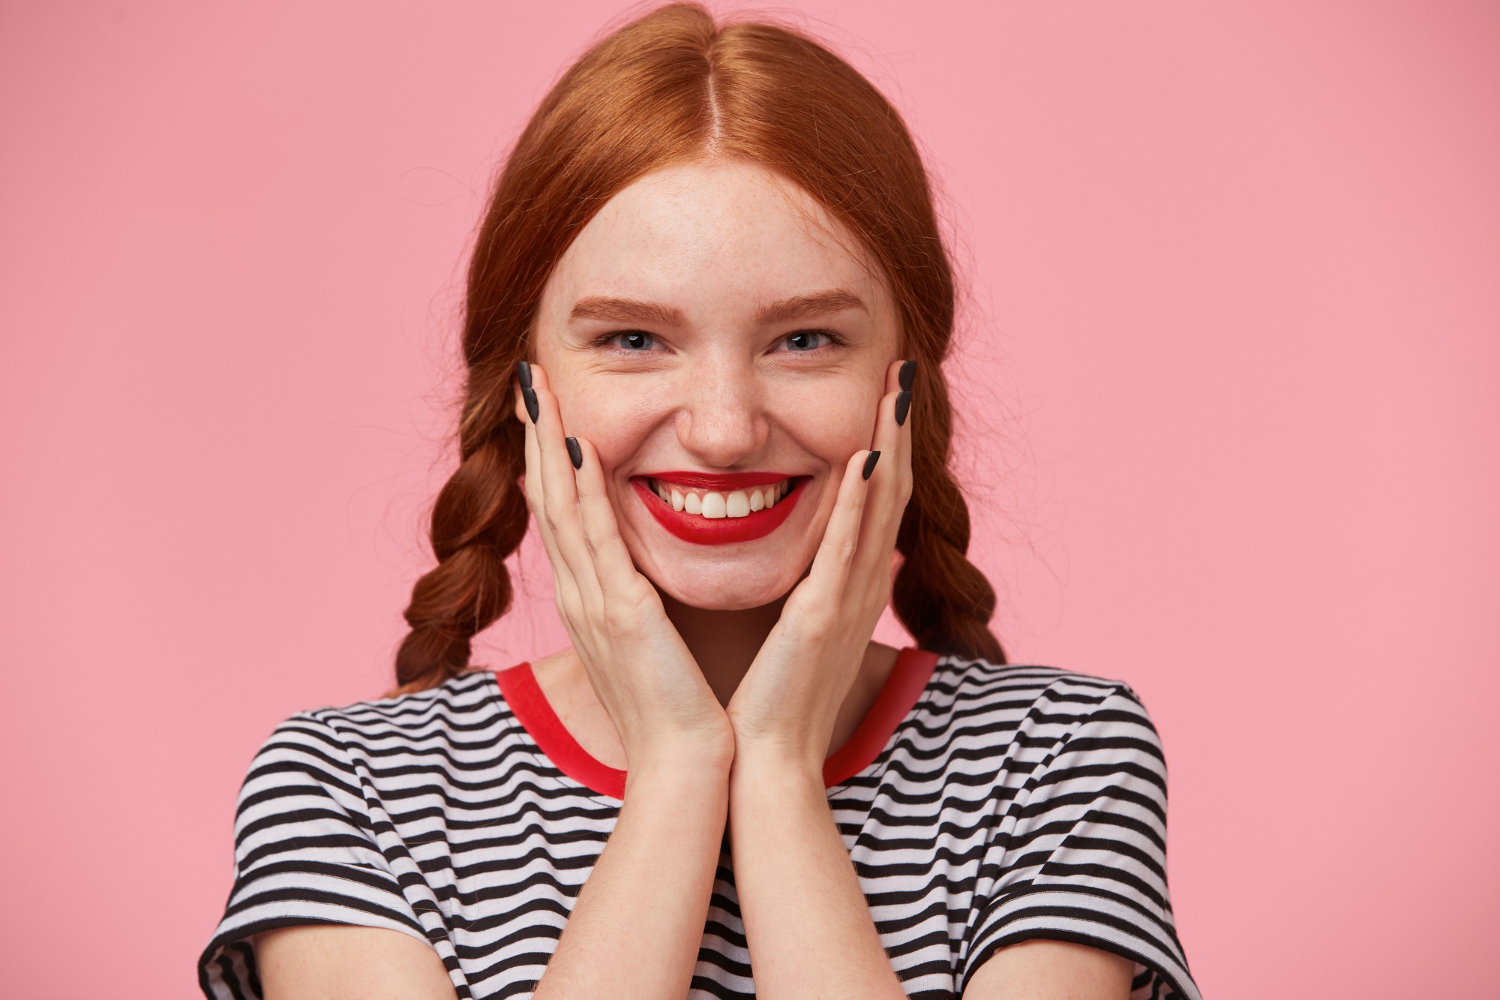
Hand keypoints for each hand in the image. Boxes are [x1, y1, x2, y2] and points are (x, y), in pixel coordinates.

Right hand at [516, 362, 735, 773]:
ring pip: (561, 507)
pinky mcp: (621, 616)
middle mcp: (580, 595)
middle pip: (548, 497)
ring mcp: (593, 604)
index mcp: (590, 599)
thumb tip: (651, 569)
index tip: (547, 404)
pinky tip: (579, 447)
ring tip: (540, 390)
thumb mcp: (655, 640)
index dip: (549, 455)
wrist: (687, 766)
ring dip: (548, 444)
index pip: (563, 511)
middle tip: (529, 376)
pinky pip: (597, 540)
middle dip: (536, 434)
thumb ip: (646, 599)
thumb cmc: (682, 707)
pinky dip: (585, 491)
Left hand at [723, 359, 913, 768]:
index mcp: (847, 585)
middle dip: (898, 426)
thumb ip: (814, 585)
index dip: (886, 441)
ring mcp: (845, 602)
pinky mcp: (821, 621)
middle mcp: (858, 586)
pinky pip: (844, 551)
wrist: (761, 764)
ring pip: (877, 508)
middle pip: (889, 489)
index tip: (887, 390)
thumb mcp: (797, 630)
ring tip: (897, 390)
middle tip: (905, 367)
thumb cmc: (768, 699)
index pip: (874, 497)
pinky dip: (858, 503)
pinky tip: (864, 458)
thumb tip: (823, 550)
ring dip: (889, 445)